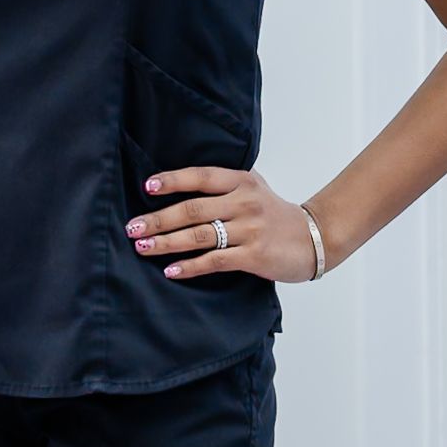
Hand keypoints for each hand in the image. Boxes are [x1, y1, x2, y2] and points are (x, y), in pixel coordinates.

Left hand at [123, 167, 320, 282]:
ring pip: (199, 235)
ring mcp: (249, 229)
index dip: (172, 180)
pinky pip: (214, 260)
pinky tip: (171, 270)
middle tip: (132, 228)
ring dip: (167, 242)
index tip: (147, 187)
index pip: (200, 176)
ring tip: (143, 247)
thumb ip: (223, 185)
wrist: (315, 236)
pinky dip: (190, 266)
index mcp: (241, 181)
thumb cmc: (276, 214)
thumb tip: (177, 187)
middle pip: (193, 209)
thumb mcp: (253, 188)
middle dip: (158, 219)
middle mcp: (244, 201)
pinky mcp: (253, 255)